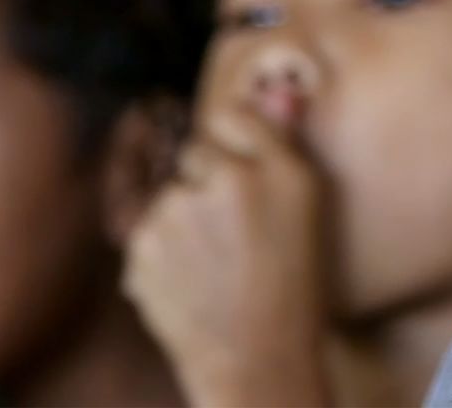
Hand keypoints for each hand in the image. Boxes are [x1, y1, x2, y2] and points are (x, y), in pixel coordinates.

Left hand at [123, 69, 331, 406]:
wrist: (260, 365)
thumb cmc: (294, 287)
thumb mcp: (309, 207)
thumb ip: (284, 141)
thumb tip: (276, 87)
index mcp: (277, 168)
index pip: (232, 116)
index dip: (237, 148)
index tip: (246, 183)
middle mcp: (227, 181)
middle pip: (196, 156)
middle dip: (208, 185)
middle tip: (237, 236)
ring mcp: (178, 215)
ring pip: (170, 197)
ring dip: (184, 222)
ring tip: (216, 266)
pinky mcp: (141, 250)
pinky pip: (148, 233)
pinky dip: (163, 254)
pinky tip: (192, 282)